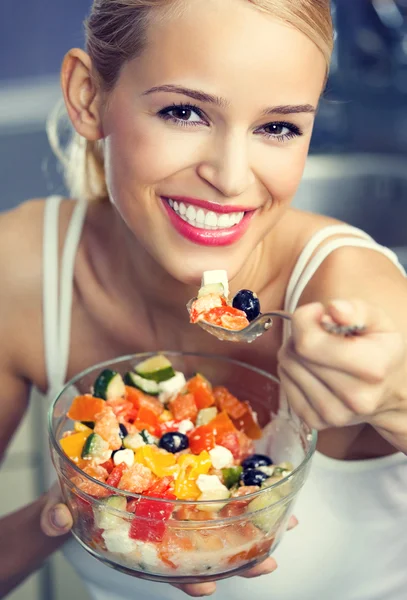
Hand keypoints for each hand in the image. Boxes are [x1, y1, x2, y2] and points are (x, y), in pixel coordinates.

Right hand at [40, 482, 295, 596]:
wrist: (74, 475)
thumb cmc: (67, 500)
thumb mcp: (57, 509)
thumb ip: (55, 517)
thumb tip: (56, 518)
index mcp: (134, 543)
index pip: (162, 568)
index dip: (186, 580)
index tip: (207, 589)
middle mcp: (159, 529)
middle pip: (201, 550)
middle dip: (236, 559)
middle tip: (269, 563)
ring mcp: (171, 507)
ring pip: (212, 522)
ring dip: (247, 524)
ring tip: (281, 524)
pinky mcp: (178, 481)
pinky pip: (207, 487)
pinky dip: (233, 487)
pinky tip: (255, 482)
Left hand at [277, 299, 405, 434]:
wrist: (392, 393)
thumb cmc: (382, 351)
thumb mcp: (379, 322)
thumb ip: (357, 310)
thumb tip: (333, 309)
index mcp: (372, 368)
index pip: (309, 343)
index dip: (305, 319)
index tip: (317, 313)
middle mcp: (354, 397)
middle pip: (295, 354)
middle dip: (300, 335)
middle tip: (319, 333)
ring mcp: (334, 414)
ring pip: (287, 368)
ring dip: (294, 353)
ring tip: (317, 351)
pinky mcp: (316, 422)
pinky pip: (285, 386)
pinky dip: (292, 372)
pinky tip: (311, 368)